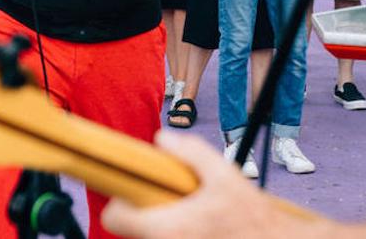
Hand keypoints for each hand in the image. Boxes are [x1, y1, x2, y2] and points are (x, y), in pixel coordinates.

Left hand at [102, 131, 278, 237]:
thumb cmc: (251, 216)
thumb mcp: (224, 174)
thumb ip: (191, 152)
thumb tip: (163, 137)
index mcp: (167, 226)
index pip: (114, 217)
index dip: (120, 201)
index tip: (136, 192)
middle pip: (131, 230)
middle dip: (145, 212)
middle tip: (169, 200)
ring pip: (150, 238)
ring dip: (161, 225)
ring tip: (191, 215)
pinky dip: (177, 235)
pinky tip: (201, 229)